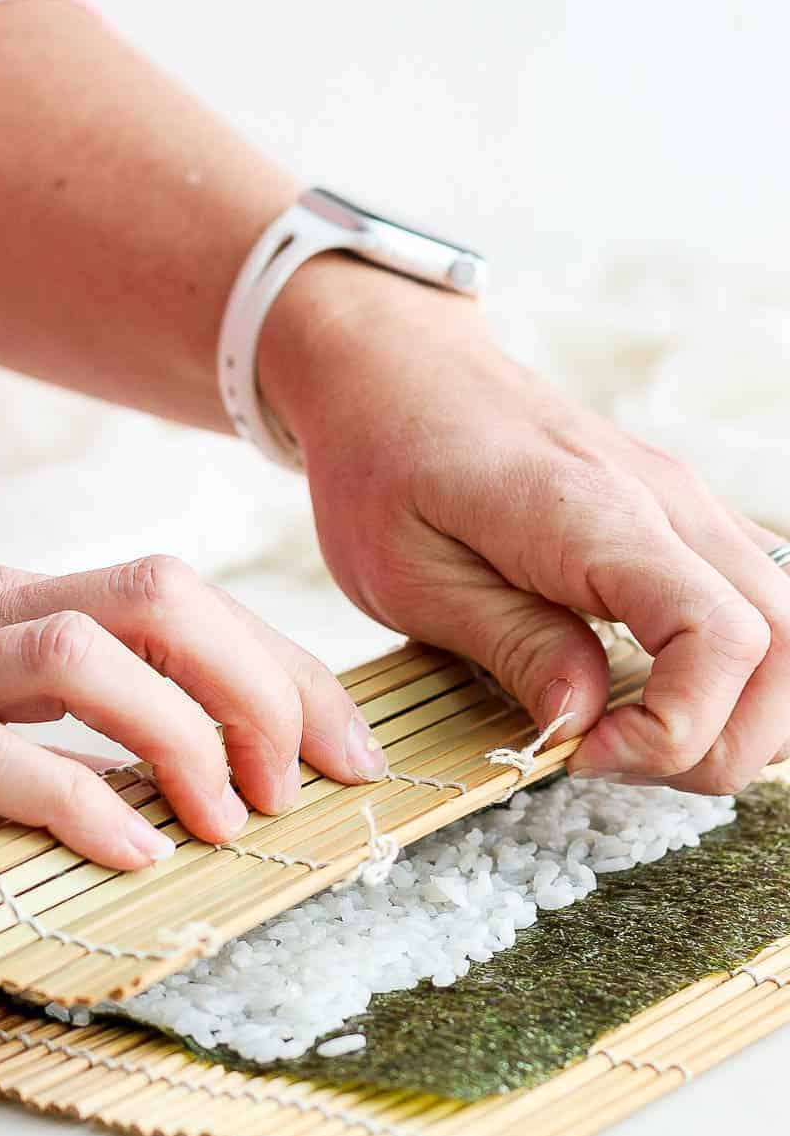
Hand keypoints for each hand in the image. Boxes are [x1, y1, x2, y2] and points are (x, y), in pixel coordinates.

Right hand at [0, 559, 382, 895]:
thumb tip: (142, 776)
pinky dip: (77, 800)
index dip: (280, 664)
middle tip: (317, 788)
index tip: (346, 747)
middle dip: (267, 687)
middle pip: (162, 598)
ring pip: (89, 654)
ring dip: (187, 736)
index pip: (174, 595)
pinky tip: (132, 853)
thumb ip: (22, 716)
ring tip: (231, 824)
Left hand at [260, 256, 789, 791]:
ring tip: (634, 741)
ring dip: (736, 714)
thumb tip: (583, 722)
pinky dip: (733, 675)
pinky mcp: (682, 521)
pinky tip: (654, 699)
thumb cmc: (386, 465)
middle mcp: (668, 503)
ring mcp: (686, 507)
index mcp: (594, 514)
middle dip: (717, 741)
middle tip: (612, 763)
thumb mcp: (411, 577)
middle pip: (783, 644)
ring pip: (788, 629)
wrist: (396, 372)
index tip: (586, 755)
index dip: (678, 727)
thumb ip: (511, 646)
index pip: (722, 636)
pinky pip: (753, 604)